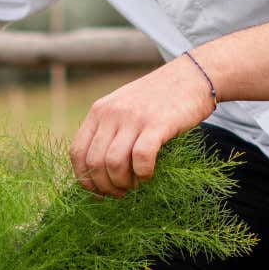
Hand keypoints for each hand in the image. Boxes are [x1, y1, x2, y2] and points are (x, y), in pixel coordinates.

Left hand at [70, 56, 215, 196]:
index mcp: (99, 111)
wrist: (192, 76)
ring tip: (135, 185)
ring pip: (114, 163)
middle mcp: (112, 113)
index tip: (99, 192)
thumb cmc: (159, 99)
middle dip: (106, 186)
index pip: (77, 152)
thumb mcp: (124, 108)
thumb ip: (109, 131)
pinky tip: (149, 175)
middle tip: (121, 193)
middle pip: (94, 162)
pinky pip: (141, 157)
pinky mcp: (158, 123)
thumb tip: (100, 173)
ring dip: (123, 183)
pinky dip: (143, 174)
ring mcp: (134, 117)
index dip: (85, 179)